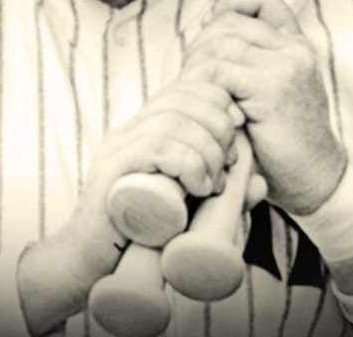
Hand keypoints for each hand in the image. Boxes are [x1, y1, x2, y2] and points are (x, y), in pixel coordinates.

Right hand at [53, 79, 241, 282]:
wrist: (94, 263)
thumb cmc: (144, 234)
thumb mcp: (193, 206)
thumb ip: (226, 194)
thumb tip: (259, 184)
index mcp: (146, 127)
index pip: (186, 88)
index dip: (219, 103)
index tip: (238, 134)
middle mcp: (130, 129)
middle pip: (183, 99)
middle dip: (218, 128)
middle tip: (228, 166)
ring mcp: (118, 147)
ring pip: (173, 122)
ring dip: (207, 150)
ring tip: (213, 185)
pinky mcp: (112, 169)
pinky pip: (156, 147)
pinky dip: (188, 163)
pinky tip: (199, 187)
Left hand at [183, 0, 347, 215]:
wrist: (316, 179)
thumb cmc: (284, 143)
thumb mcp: (269, 94)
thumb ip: (249, 62)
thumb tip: (203, 30)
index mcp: (296, 45)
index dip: (228, 6)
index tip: (206, 30)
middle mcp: (294, 49)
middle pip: (227, 23)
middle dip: (199, 47)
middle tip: (192, 81)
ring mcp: (285, 65)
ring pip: (217, 45)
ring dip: (196, 71)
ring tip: (198, 100)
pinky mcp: (272, 87)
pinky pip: (217, 72)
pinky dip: (202, 89)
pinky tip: (208, 112)